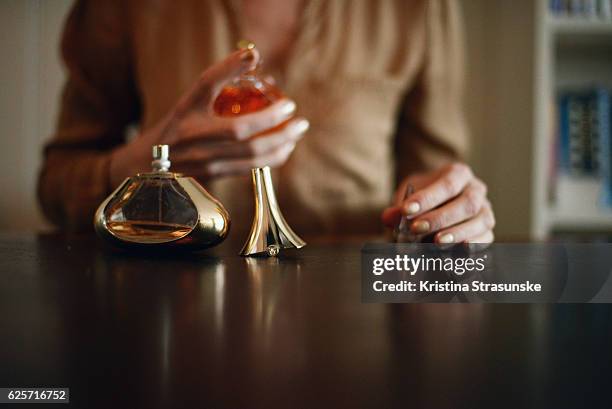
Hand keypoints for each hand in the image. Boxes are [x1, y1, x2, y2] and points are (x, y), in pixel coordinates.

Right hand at [109, 47, 308, 185]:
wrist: (146, 164)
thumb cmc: (176, 125)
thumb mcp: (193, 95)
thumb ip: (222, 73)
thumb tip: (253, 54)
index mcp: (195, 127)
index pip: (239, 125)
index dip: (269, 117)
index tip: (290, 105)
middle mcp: (202, 150)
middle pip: (251, 148)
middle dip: (282, 136)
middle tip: (301, 124)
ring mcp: (209, 168)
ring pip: (252, 163)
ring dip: (280, 150)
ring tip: (295, 136)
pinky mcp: (214, 180)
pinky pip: (248, 171)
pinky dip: (269, 161)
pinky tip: (280, 150)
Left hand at [381, 163, 494, 243]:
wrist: (434, 207)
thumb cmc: (421, 200)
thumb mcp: (408, 197)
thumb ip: (399, 207)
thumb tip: (389, 218)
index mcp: (459, 174)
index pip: (447, 184)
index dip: (427, 198)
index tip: (406, 210)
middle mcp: (477, 190)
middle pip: (467, 204)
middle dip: (441, 218)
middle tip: (416, 229)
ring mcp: (485, 211)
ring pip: (481, 221)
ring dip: (458, 234)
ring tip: (436, 243)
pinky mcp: (487, 232)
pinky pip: (486, 239)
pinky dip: (473, 247)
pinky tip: (458, 252)